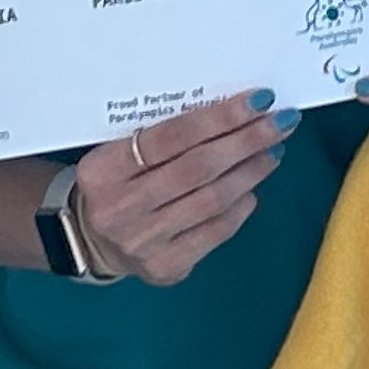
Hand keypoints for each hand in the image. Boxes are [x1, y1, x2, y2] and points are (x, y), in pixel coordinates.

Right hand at [69, 88, 293, 284]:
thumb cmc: (115, 182)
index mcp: (104, 169)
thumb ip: (162, 135)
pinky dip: (240, 208)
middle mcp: (120, 209)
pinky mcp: (165, 267)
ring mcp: (143, 242)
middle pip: (198, 168)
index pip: (172, 136)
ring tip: (272, 151)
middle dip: (246, 141)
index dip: (220, 117)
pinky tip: (252, 189)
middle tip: (279, 122)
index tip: (257, 101)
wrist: (89, 238)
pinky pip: (215, 232)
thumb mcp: (119, 151)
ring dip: (250, 172)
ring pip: (212, 201)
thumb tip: (231, 112)